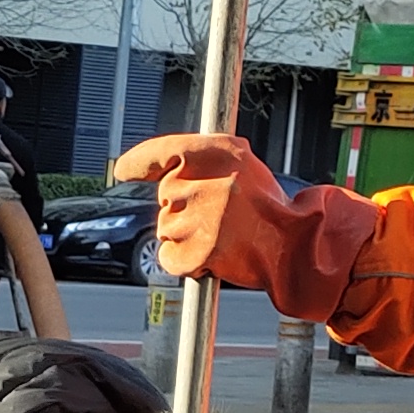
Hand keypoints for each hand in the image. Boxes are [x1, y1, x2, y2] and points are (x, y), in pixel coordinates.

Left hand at [112, 133, 292, 288]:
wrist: (290, 243)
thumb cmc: (264, 203)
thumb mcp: (240, 162)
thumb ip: (202, 158)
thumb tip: (156, 165)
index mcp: (215, 153)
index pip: (160, 151)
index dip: (138, 162)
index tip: (123, 172)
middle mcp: (203, 183)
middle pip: (165, 197)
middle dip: (183, 207)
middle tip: (218, 214)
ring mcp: (198, 219)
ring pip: (166, 228)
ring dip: (185, 235)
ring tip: (221, 234)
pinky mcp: (196, 252)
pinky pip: (168, 256)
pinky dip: (182, 260)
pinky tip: (210, 254)